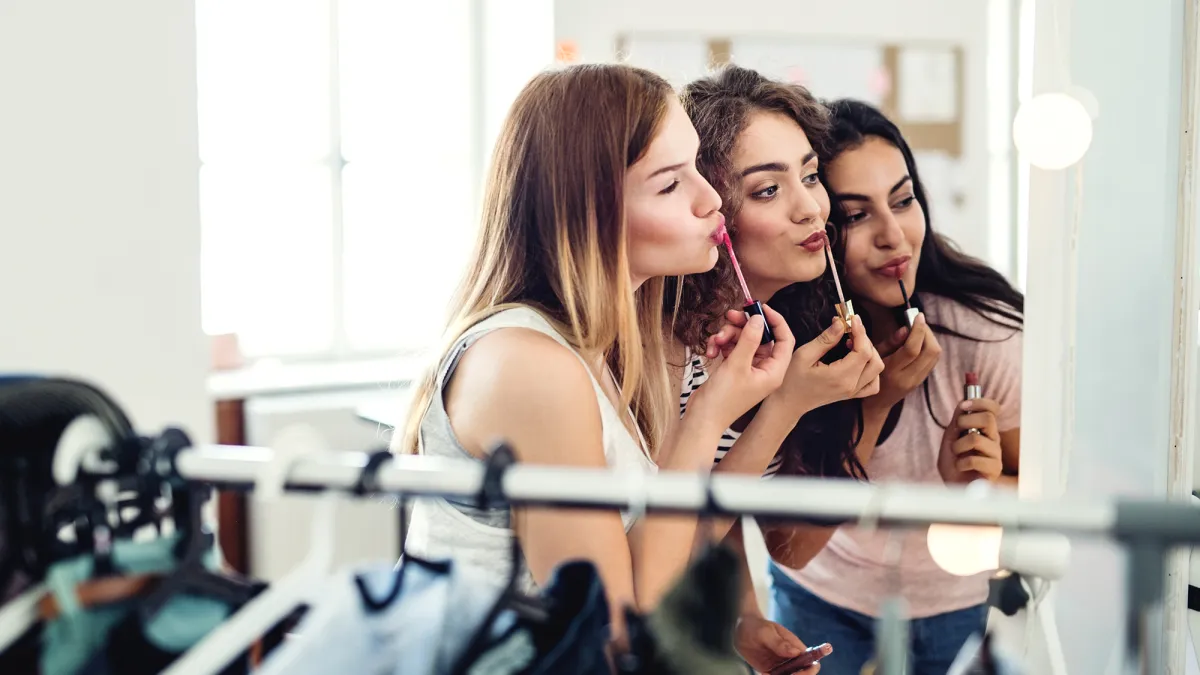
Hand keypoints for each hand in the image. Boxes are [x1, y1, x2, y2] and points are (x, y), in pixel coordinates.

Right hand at [689, 304, 795, 429]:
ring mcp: (749, 369)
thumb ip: (749, 339)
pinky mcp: (735, 368)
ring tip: (716, 340)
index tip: (760, 307)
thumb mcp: (737, 365)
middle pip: (761, 336)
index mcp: (774, 371)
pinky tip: (711, 350)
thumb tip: (758, 318)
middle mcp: (764, 369)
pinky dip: (721, 345)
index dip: (775, 320)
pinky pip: (732, 348)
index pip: (784, 339)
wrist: (703, 418)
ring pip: (744, 339)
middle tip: (730, 316)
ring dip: (729, 335)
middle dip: (744, 325)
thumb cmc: (723, 400)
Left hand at [735, 615, 820, 673]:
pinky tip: (763, 674)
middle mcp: (792, 658)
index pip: (812, 662)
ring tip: (768, 674)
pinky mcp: (772, 671)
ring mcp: (782, 665)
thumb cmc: (756, 626)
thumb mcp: (766, 632)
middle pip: (803, 673)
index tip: (797, 673)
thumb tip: (795, 652)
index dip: (809, 670)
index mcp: (795, 646)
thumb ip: (779, 642)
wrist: (741, 629)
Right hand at [771, 316, 883, 415]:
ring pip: (876, 370)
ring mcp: (853, 392)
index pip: (863, 351)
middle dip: (864, 340)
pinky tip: (858, 360)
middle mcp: (851, 386)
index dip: (861, 332)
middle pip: (873, 359)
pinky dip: (871, 370)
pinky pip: (872, 383)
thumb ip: (826, 339)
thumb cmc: (791, 380)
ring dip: (870, 353)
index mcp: (840, 377)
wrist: (788, 403)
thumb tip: (841, 323)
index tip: (852, 319)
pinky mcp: (851, 394)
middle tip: (849, 329)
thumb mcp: (804, 355)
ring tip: (853, 343)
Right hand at [866, 313, 941, 412]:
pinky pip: (933, 360)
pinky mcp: (922, 380)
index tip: (918, 316)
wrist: (877, 402)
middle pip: (931, 351)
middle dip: (928, 332)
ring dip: (930, 338)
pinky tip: (920, 341)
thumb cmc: (871, 375)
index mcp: (893, 371)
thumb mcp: (874, 356)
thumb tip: (906, 327)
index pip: (913, 349)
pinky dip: (929, 346)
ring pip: (935, 355)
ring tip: (919, 330)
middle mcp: (909, 377)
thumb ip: (891, 342)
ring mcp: (918, 380)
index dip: (918, 330)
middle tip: (918, 322)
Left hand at [937, 397, 1003, 482]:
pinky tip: (960, 468)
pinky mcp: (994, 469)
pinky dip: (960, 463)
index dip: (980, 402)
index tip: (964, 405)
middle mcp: (993, 439)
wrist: (954, 487)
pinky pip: (974, 460)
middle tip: (956, 433)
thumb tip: (963, 403)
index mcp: (985, 429)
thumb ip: (957, 422)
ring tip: (956, 455)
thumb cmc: (953, 462)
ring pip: (976, 439)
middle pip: (988, 418)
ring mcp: (996, 454)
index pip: (992, 408)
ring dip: (958, 446)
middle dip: (965, 421)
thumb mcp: (950, 438)